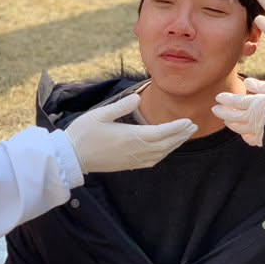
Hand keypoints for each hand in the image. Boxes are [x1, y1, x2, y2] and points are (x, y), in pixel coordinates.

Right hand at [64, 94, 196, 172]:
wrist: (71, 157)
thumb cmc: (84, 132)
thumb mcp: (100, 114)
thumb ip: (121, 106)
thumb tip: (138, 98)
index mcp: (130, 136)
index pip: (160, 133)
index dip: (176, 128)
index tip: (188, 121)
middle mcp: (134, 150)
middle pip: (165, 144)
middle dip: (180, 136)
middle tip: (193, 127)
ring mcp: (131, 160)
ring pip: (160, 154)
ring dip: (174, 145)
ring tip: (184, 136)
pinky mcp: (127, 165)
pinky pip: (151, 161)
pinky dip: (162, 155)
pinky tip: (165, 150)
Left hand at [211, 77, 264, 146]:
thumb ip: (262, 86)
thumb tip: (247, 82)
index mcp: (256, 104)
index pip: (236, 102)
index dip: (226, 100)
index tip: (218, 98)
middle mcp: (254, 119)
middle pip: (233, 116)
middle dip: (223, 112)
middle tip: (215, 109)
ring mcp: (259, 131)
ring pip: (240, 129)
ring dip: (232, 124)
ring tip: (227, 121)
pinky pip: (251, 139)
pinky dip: (245, 136)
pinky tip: (244, 135)